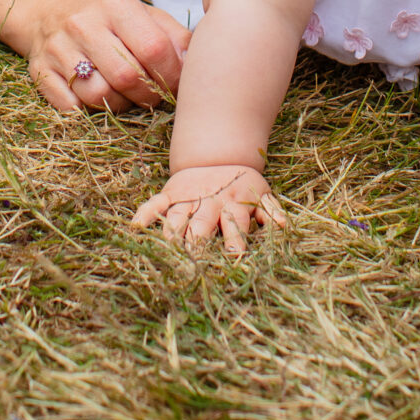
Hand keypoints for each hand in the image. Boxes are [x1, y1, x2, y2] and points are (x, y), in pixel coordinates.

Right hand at [21, 0, 188, 112]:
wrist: (49, 11)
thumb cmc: (108, 19)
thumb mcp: (143, 15)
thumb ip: (174, 37)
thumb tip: (196, 65)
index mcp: (117, 7)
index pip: (154, 49)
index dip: (171, 75)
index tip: (176, 85)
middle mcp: (84, 25)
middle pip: (127, 77)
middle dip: (148, 96)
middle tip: (153, 96)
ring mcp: (59, 49)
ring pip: (99, 96)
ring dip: (120, 105)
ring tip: (126, 96)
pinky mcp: (40, 72)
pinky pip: (71, 107)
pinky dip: (89, 111)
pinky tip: (98, 97)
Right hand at [129, 164, 284, 252]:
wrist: (219, 157)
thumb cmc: (243, 186)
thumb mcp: (262, 194)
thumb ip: (272, 212)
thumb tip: (284, 228)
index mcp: (234, 205)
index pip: (236, 227)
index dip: (235, 244)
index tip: (234, 262)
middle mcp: (210, 203)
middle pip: (203, 226)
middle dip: (199, 244)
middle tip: (194, 263)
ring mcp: (189, 198)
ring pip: (178, 218)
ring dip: (173, 235)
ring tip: (167, 252)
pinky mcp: (171, 194)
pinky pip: (155, 204)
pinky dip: (145, 214)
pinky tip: (135, 227)